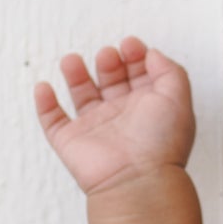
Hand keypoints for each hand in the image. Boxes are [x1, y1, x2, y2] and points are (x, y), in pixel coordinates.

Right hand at [34, 37, 194, 194]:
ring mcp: (96, 129)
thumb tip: (152, 54)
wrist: (136, 180)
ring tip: (72, 60)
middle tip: (108, 54)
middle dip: (109, 62)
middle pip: (112, 81)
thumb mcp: (177, 96)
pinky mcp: (71, 142)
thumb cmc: (160, 142)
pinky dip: (45, 103)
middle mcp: (123, 117)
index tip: (130, 44)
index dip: (135, 56)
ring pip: (82, 96)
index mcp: (149, 108)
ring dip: (76, 75)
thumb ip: (169, 70)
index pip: (140, 75)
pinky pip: (53, 121)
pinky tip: (45, 86)